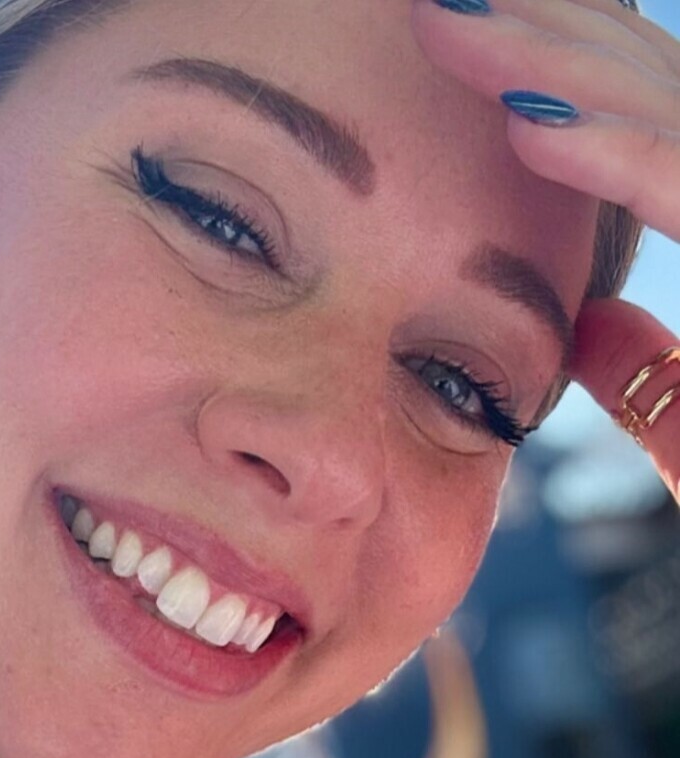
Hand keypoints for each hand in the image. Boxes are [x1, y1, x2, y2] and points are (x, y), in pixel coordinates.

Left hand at [410, 0, 679, 499]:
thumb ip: (656, 381)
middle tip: (440, 4)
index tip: (470, 54)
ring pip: (676, 112)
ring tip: (453, 23)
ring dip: (559, 64)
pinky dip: (614, 154)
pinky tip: (525, 125)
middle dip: (554, 36)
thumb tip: (583, 328)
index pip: (663, 127)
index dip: (570, 77)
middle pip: (668, 91)